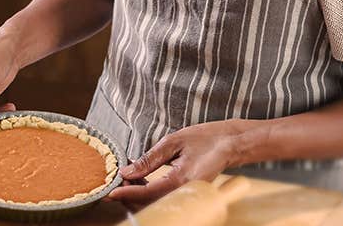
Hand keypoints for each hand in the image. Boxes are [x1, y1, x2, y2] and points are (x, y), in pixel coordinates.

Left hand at [105, 120, 252, 210]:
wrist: (231, 144)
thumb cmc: (206, 139)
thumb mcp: (173, 142)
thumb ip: (149, 159)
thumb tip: (127, 171)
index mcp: (183, 180)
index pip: (147, 192)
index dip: (127, 193)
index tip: (110, 192)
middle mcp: (186, 192)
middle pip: (150, 203)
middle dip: (130, 196)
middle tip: (116, 182)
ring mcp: (189, 195)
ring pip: (156, 203)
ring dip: (138, 194)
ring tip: (126, 177)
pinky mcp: (188, 193)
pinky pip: (164, 198)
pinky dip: (149, 191)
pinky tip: (141, 178)